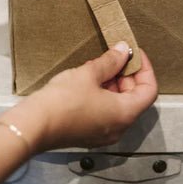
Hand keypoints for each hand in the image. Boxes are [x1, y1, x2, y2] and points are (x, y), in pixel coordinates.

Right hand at [3, 43, 157, 151]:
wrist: (33, 126)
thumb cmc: (63, 101)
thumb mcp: (89, 74)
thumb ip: (111, 61)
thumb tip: (123, 50)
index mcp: (125, 114)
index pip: (149, 90)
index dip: (145, 69)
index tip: (134, 54)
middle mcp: (119, 127)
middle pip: (134, 97)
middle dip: (127, 74)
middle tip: (115, 56)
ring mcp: (103, 133)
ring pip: (118, 104)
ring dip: (113, 83)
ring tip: (98, 66)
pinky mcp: (89, 134)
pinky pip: (105, 112)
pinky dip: (103, 94)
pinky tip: (88, 79)